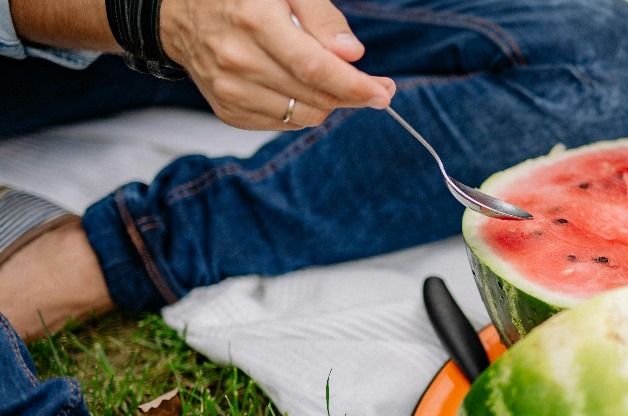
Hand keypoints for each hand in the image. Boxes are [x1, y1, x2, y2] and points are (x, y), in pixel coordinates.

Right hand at [158, 0, 396, 129]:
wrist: (179, 14)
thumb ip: (321, 16)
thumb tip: (351, 53)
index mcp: (255, 22)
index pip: (316, 68)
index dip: (355, 85)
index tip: (383, 92)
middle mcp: (239, 60)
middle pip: (315, 95)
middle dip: (352, 95)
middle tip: (373, 86)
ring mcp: (230, 89)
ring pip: (304, 115)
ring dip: (327, 102)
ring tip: (328, 79)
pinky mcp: (228, 109)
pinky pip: (282, 123)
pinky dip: (301, 109)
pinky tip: (297, 86)